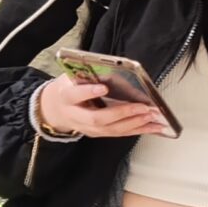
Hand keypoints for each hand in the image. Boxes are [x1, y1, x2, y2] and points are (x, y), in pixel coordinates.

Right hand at [34, 77, 168, 138]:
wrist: (55, 109)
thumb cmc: (68, 89)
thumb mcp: (72, 77)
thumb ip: (90, 75)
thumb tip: (116, 72)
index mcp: (66, 97)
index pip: (75, 95)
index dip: (89, 92)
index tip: (103, 87)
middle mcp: (75, 116)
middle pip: (97, 118)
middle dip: (121, 113)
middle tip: (141, 107)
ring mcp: (86, 127)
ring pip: (111, 129)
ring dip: (134, 123)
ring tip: (151, 116)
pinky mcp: (97, 133)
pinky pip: (118, 133)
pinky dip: (137, 130)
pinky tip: (152, 127)